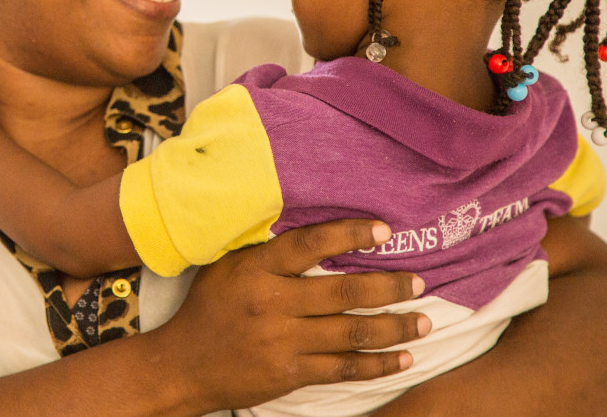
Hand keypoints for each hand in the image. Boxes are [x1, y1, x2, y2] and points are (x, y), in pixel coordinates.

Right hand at [153, 220, 429, 411]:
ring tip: (424, 321)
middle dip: (390, 287)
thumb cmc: (207, 309)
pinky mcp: (289, 374)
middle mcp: (271, 303)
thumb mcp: (226, 268)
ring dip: (395, 327)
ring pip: (351, 331)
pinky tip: (403, 358)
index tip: (383, 230)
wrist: (182, 366)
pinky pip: (343, 367)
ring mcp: (282, 342)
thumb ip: (266, 254)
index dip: (349, 234)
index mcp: (255, 270)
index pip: (309, 245)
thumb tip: (316, 233)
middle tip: (419, 282)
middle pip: (344, 291)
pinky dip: (378, 363)